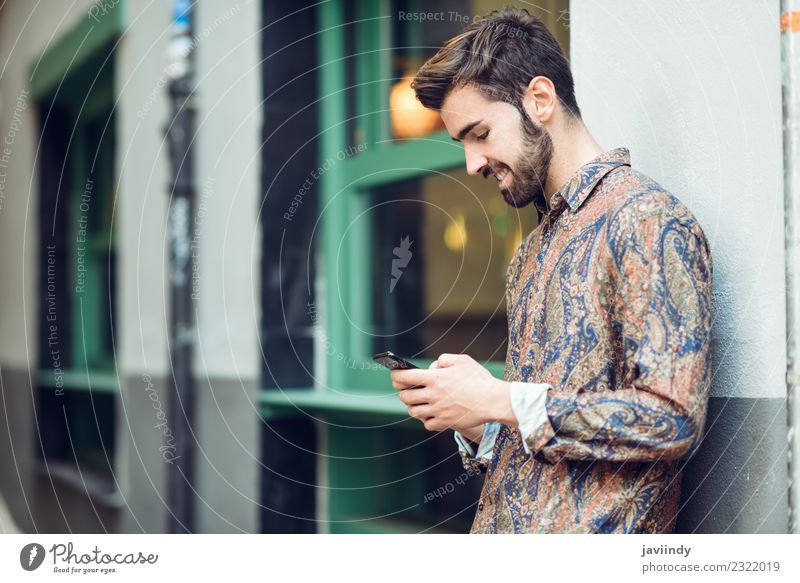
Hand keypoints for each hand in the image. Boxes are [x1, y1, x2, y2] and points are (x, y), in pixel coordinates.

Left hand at [391, 353, 513, 431]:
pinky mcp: (444, 423)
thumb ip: (442, 360)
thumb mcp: (461, 360)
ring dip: (413, 406)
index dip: (396, 376)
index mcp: (434, 378)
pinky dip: (427, 419)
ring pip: (413, 411)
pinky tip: (432, 413)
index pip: (404, 377)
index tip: (395, 376)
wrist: (493, 400)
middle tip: (409, 390)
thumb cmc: (478, 379)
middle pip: (405, 396)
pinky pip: (426, 423)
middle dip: (404, 392)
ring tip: (418, 402)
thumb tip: (431, 368)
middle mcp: (432, 395)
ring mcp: (437, 411)